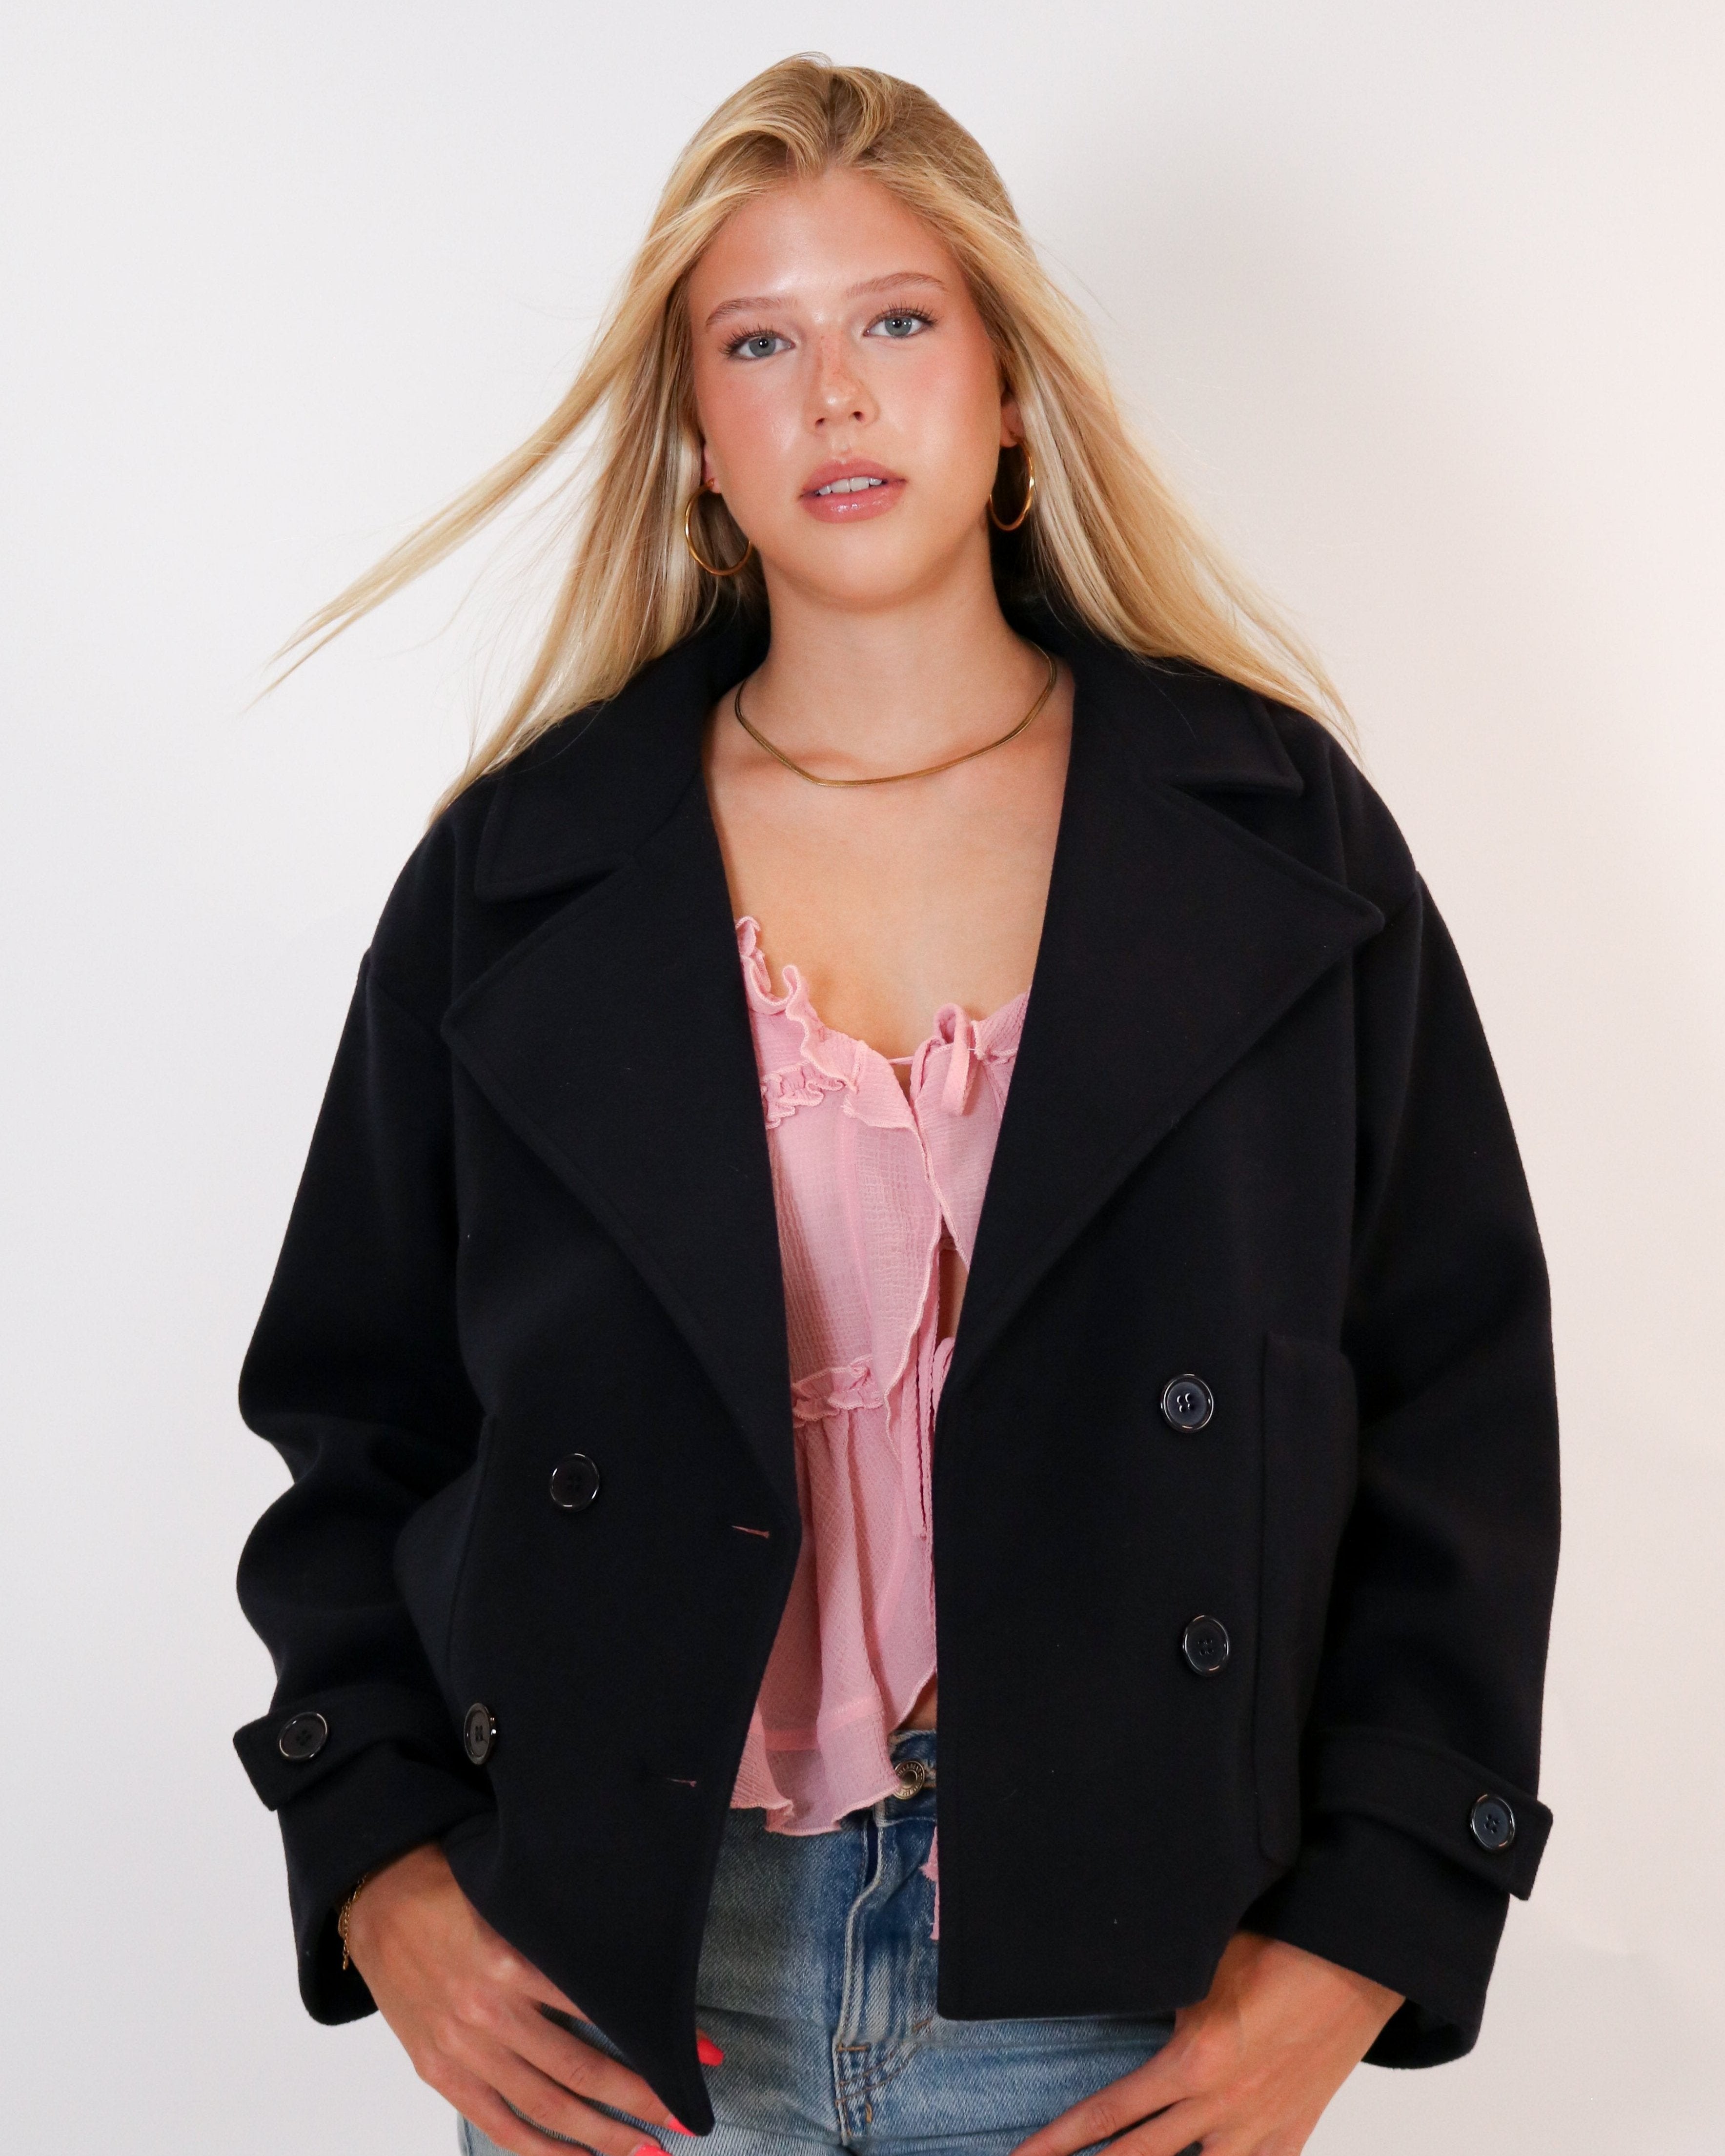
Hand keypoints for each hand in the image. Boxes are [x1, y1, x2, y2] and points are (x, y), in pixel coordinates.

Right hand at [344, 1842, 724, 2155]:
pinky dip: (540, 2151)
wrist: (377, 1899)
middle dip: (639, 2100)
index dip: (654, 2039)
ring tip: (647, 2151)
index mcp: (512, 1962)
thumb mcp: (512, 1901)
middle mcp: (489, 2014)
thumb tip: (630, 1968)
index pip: (603, 2011)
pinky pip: (499, 2124)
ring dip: (601, 2136)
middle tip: (683, 2118)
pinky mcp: (441, 2073)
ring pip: (546, 2108)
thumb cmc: (454, 1887)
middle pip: (580, 2072)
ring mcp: (462, 2050)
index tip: (703, 2054)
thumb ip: (562, 1938)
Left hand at [1009, 1932, 1401, 2155]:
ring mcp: (1259, 2129)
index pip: (1108, 2116)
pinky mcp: (1292, 2134)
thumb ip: (1154, 1989)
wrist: (1356, 1965)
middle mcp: (1221, 2108)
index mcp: (1191, 2063)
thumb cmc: (1277, 1949)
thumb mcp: (1201, 1965)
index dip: (1059, 2142)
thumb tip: (1107, 1987)